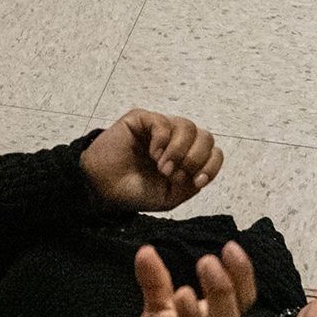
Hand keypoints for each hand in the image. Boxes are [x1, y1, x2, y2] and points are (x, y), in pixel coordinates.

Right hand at [80, 108, 224, 211]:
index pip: (213, 153)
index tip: (196, 181)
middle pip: (206, 138)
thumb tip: (201, 171)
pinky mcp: (142, 119)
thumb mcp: (169, 197)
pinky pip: (163, 122)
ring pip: (188, 127)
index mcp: (186, 158)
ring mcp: (160, 129)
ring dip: (179, 151)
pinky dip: (161, 141)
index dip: (210, 166)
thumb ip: (190, 185)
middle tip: (173, 174)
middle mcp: (176, 140)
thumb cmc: (134, 192)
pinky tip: (152, 154)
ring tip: (162, 167)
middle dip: (194, 159)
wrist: (103, 188)